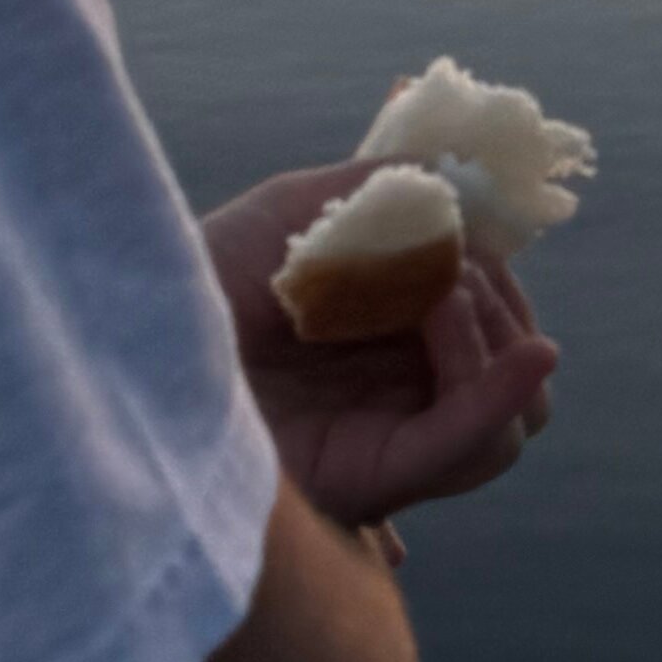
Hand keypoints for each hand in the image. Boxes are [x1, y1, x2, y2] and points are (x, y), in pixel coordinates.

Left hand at [197, 165, 561, 532]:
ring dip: (499, 343)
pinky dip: (502, 399)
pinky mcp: (372, 477)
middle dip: (503, 307)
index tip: (466, 228)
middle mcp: (400, 398)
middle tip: (453, 265)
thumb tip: (466, 184)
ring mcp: (391, 440)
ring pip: (513, 425)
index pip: (497, 323)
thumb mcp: (299, 210)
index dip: (499, 277)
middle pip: (519, 377)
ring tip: (444, 297)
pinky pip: (466, 450)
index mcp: (393, 340)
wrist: (134, 332)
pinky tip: (527, 356)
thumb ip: (385, 192)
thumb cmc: (203, 274)